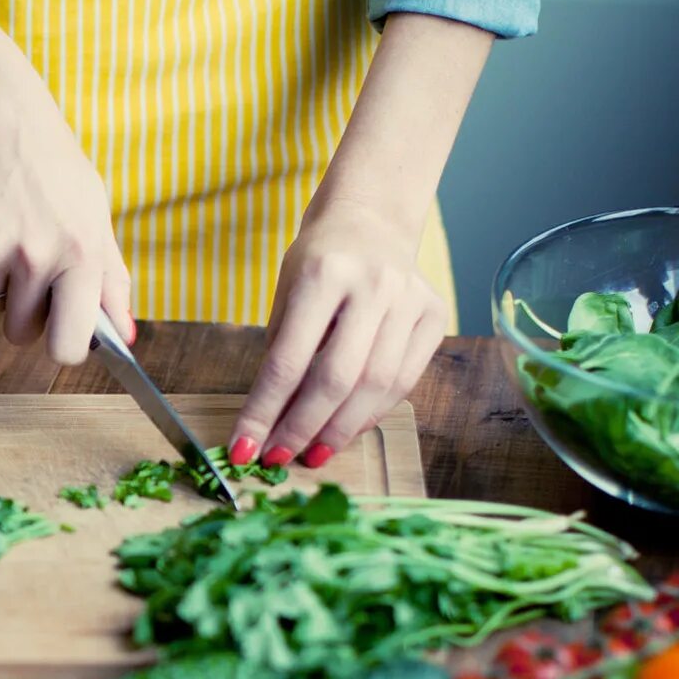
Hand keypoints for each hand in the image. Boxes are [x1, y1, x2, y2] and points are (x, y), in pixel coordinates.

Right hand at [0, 72, 134, 363]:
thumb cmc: (49, 162)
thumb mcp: (94, 210)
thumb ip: (111, 278)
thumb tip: (123, 337)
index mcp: (82, 252)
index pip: (69, 346)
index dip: (62, 347)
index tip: (59, 332)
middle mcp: (36, 256)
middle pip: (21, 334)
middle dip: (24, 313)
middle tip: (28, 266)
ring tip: (5, 228)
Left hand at [228, 199, 446, 467]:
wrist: (371, 219)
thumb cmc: (318, 261)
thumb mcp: (285, 295)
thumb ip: (281, 355)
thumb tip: (268, 426)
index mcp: (324, 274)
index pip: (287, 360)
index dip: (264, 412)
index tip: (244, 448)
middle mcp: (373, 285)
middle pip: (337, 378)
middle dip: (303, 428)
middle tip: (280, 458)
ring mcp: (410, 299)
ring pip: (376, 386)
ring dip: (340, 430)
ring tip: (313, 453)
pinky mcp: (434, 315)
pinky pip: (404, 380)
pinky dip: (372, 413)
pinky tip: (346, 429)